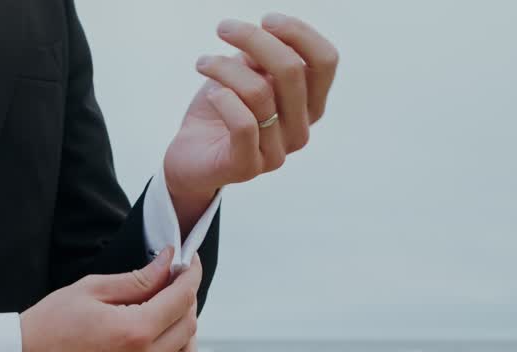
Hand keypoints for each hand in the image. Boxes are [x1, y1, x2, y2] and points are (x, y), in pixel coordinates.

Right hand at [21, 249, 202, 351]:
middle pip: (188, 325)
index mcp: (135, 332)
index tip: (188, 261)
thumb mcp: (91, 289)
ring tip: (167, 311)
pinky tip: (156, 337)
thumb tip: (167, 264)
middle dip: (186, 298)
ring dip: (185, 330)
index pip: (182, 298)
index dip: (190, 274)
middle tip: (172, 281)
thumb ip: (138, 278)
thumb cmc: (48, 324)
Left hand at [164, 13, 338, 205]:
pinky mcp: (248, 167)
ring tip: (204, 62)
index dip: (299, 33)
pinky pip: (243, 123)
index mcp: (309, 104)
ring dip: (225, 67)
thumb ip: (262, 58)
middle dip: (254, 39)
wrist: (191, 156)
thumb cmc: (222, 110)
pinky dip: (223, 99)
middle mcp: (300, 129)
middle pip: (291, 71)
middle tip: (224, 27)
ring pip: (259, 93)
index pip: (325, 62)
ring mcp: (277, 152)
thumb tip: (265, 35)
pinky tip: (212, 94)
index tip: (266, 20)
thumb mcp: (245, 74)